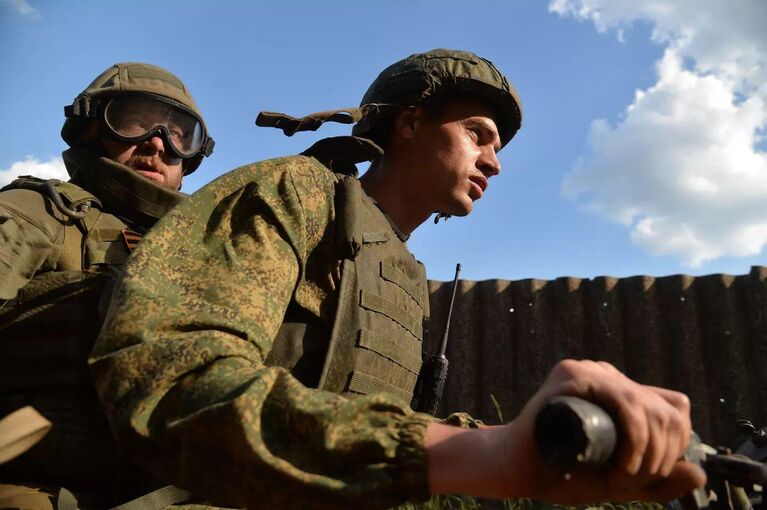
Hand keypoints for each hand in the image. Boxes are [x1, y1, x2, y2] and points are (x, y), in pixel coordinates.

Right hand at [500, 359, 705, 502]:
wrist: (517, 470)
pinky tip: (621, 462)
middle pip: (666, 410)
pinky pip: (623, 398)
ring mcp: (589, 372)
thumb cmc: (563, 473)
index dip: (677, 443)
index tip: (651, 474)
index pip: (674, 408)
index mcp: (621, 393)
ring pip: (647, 405)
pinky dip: (634, 435)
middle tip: (632, 482)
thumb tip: (698, 473)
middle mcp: (608, 377)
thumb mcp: (623, 484)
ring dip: (648, 451)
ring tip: (623, 476)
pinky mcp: (571, 375)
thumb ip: (658, 483)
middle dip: (662, 456)